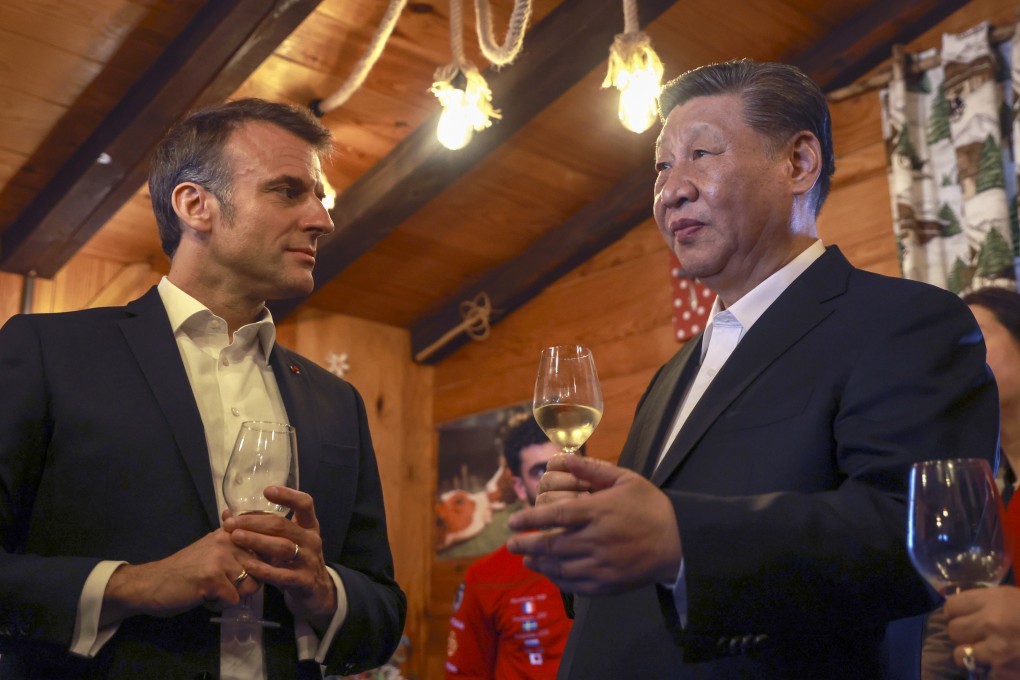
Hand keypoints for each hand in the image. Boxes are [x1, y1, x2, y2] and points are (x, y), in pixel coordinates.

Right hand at [101, 529, 258, 624]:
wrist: (150, 584)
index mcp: (229, 533)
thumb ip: (233, 542)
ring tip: (213, 590)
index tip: (242, 570)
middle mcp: (227, 541)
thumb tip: (259, 533)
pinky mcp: (212, 579)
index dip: (259, 564)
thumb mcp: (210, 548)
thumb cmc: (183, 570)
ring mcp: (220, 559)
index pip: (264, 547)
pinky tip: (204, 598)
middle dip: (245, 583)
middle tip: (221, 584)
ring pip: (250, 586)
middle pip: (260, 570)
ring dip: (233, 595)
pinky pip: (234, 600)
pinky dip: (220, 605)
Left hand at [222, 486, 336, 627]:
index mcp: (309, 526)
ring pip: (282, 547)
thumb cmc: (296, 560)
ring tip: (236, 538)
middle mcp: (311, 540)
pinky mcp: (304, 582)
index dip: (288, 496)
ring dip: (257, 541)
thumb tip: (228, 514)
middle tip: (231, 522)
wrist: (316, 592)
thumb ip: (265, 529)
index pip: (305, 504)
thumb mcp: (287, 541)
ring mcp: (309, 561)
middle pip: (283, 526)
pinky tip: (248, 565)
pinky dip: (264, 569)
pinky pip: (282, 575)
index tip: (267, 490)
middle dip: (255, 522)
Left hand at [506, 455, 680, 594]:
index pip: (555, 516)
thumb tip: (563, 457)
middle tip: (510, 543)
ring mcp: (601, 566)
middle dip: (526, 544)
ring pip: (558, 568)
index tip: (513, 521)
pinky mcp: (606, 585)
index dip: (530, 519)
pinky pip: (573, 585)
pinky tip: (548, 572)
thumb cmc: (649, 508)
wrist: (676, 544)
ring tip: (525, 557)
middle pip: (551, 545)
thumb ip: (593, 470)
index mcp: (599, 512)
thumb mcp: (627, 480)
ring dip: (537, 562)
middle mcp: (596, 540)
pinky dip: (556, 579)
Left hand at [944, 586, 1019, 678]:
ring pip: (960, 655)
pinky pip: (980, 673)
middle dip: (961, 634)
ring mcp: (997, 652)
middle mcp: (991, 624)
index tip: (959, 616)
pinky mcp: (1004, 674)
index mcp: (994, 600)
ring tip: (983, 653)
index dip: (954, 613)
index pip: (951, 606)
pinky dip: (988, 672)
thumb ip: (988, 603)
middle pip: (953, 630)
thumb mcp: (1014, 598)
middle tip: (973, 636)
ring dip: (969, 655)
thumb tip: (961, 609)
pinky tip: (1000, 666)